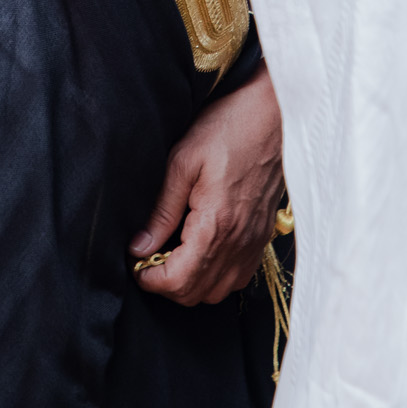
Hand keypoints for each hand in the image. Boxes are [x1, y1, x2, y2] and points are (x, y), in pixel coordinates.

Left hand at [129, 66, 282, 305]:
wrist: (272, 114)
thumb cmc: (227, 128)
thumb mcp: (182, 162)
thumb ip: (161, 211)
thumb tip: (139, 247)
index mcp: (216, 225)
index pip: (179, 280)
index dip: (149, 279)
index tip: (134, 263)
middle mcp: (240, 242)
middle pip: (197, 293)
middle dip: (166, 284)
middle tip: (148, 257)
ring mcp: (255, 241)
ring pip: (218, 291)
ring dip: (191, 283)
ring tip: (171, 254)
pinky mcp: (263, 235)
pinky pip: (238, 276)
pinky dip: (215, 276)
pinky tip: (200, 249)